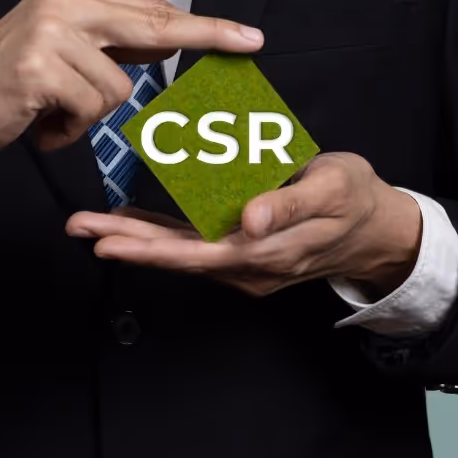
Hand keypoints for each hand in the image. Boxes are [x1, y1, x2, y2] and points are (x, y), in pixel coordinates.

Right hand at [0, 0, 263, 196]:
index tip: (247, 36)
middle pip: (154, 27)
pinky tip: (39, 127)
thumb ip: (107, 40)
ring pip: (119, 89)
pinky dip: (68, 131)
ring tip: (50, 116)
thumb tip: (169, 35)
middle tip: (252, 43)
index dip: (204, 26)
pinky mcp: (37, 69)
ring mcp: (48, 31)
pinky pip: (90, 110)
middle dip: (206, 39)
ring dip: (89, 117)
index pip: (149, 8)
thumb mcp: (56, 50)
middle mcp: (61, 0)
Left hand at [65, 153, 422, 296]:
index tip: (110, 239)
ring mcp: (243, 265)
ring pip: (179, 253)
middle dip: (125, 243)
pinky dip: (159, 235)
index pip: (196, 254)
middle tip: (79, 227)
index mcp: (267, 252)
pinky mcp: (240, 254)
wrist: (377, 230)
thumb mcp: (334, 190)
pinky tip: (130, 224)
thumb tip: (250, 220)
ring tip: (90, 224)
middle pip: (176, 257)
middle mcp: (248, 267)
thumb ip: (291, 205)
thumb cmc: (355, 200)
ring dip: (135, 240)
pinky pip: (192, 246)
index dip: (150, 249)